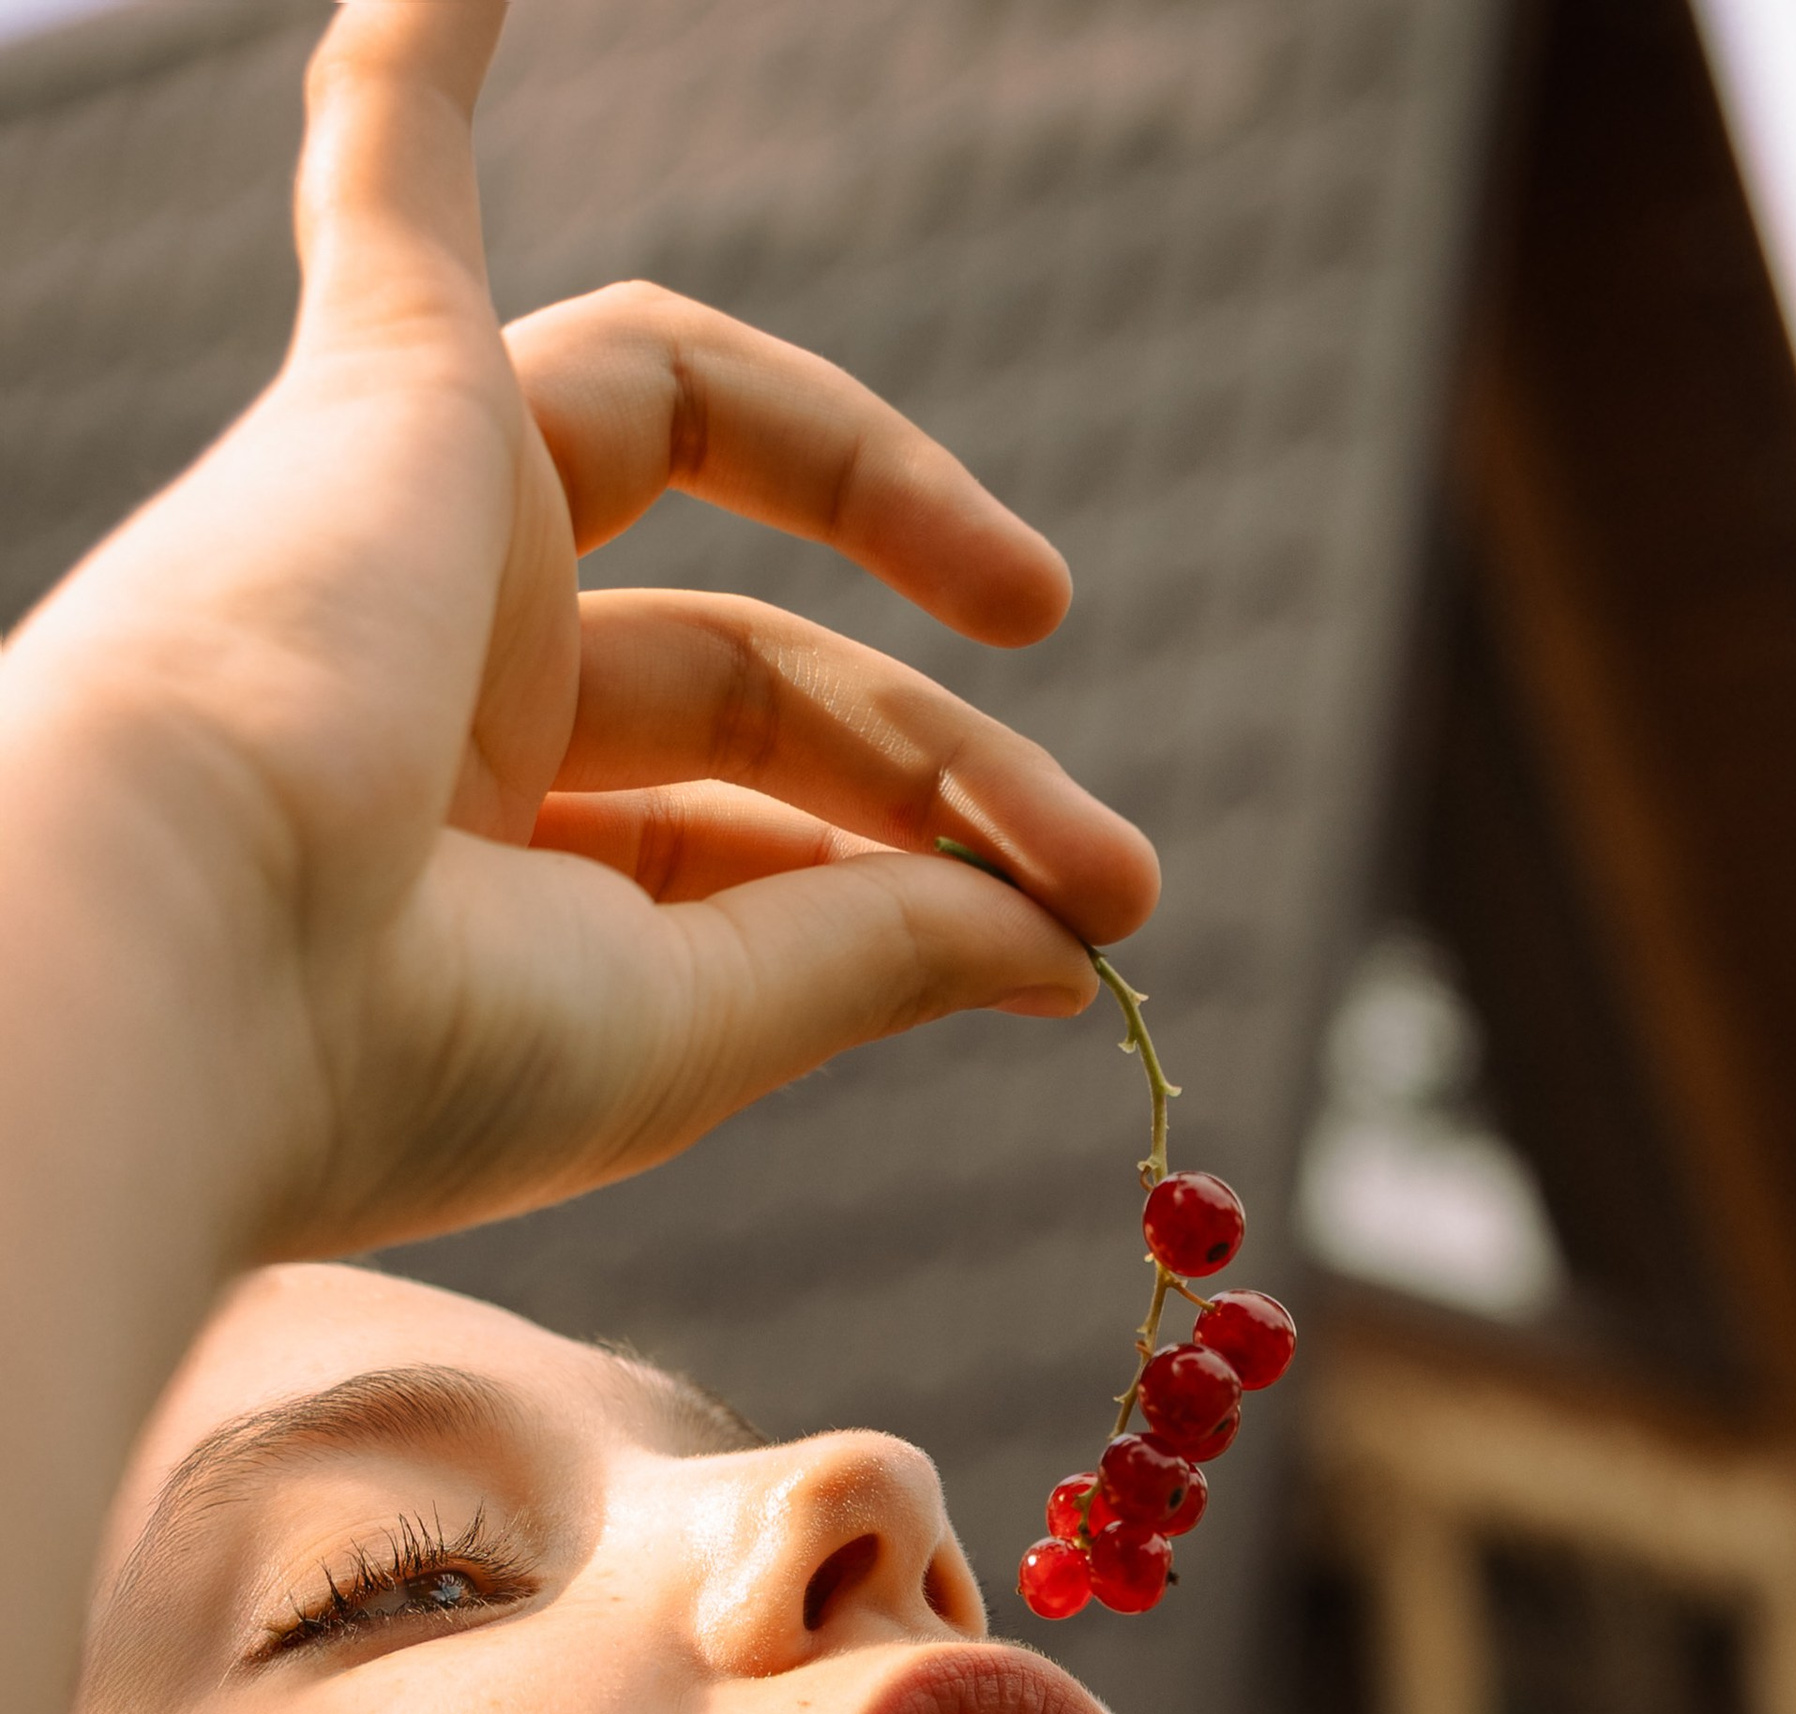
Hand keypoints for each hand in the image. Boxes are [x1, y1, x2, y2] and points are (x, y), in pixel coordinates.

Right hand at [0, 0, 1156, 1269]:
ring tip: (1041, 603)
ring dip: (880, 484)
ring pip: (687, 431)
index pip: (741, 829)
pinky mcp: (384, 398)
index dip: (925, 876)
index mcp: (474, 871)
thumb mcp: (693, 1023)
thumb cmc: (409, 1043)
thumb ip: (871, 950)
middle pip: (754, 671)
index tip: (1085, 952)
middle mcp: (428, 697)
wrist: (186, 973)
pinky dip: (428, 70)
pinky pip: (396, 187)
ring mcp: (404, 534)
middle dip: (947, 773)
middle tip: (1119, 883)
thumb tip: (1065, 944)